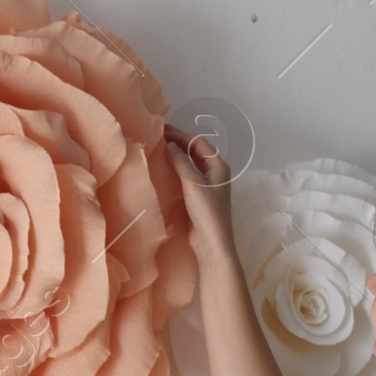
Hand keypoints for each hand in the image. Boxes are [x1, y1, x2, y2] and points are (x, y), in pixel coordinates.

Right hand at [165, 126, 235, 260]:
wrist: (210, 243)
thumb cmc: (207, 212)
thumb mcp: (193, 183)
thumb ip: (181, 162)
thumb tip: (169, 146)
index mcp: (218, 166)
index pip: (198, 143)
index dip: (181, 135)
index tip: (162, 131)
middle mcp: (213, 173)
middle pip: (194, 152)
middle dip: (177, 145)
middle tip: (157, 139)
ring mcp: (205, 186)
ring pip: (188, 166)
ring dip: (175, 158)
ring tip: (157, 152)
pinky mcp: (196, 199)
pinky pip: (184, 179)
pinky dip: (174, 173)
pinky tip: (162, 172)